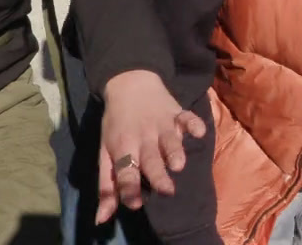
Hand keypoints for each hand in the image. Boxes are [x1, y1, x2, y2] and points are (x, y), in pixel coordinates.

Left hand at [96, 70, 206, 223]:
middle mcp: (142, 138)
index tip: (135, 204)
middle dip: (157, 174)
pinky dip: (193, 123)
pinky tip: (199, 131)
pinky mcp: (176, 112)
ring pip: (169, 140)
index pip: (125, 170)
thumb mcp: (105, 153)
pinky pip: (186, 117)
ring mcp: (161, 124)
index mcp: (122, 148)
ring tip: (179, 165)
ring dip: (175, 151)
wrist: (129, 84)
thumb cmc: (117, 124)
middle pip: (150, 158)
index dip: (128, 188)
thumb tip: (102, 219)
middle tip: (166, 190)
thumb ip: (107, 186)